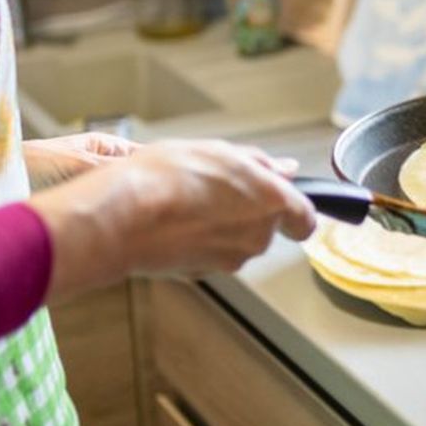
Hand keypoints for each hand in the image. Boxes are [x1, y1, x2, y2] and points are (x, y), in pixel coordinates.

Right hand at [28, 140, 316, 300]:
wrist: (119, 217)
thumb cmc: (165, 178)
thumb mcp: (218, 152)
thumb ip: (259, 164)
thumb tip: (283, 169)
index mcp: (271, 202)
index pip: (305, 219)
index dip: (296, 212)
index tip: (286, 204)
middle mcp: (257, 236)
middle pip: (266, 227)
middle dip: (248, 211)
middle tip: (217, 187)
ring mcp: (230, 258)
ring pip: (236, 240)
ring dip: (221, 224)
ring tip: (188, 200)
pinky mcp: (203, 273)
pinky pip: (210, 253)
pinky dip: (199, 240)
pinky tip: (175, 221)